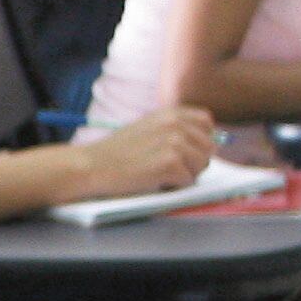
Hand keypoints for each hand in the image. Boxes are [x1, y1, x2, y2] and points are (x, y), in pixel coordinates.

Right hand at [71, 107, 215, 198]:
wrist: (92, 166)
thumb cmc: (116, 153)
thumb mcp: (147, 128)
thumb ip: (174, 130)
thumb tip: (208, 143)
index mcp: (170, 113)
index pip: (207, 123)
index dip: (200, 140)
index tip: (184, 151)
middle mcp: (175, 124)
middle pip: (208, 147)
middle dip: (194, 162)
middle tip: (168, 168)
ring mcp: (174, 143)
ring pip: (201, 166)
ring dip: (184, 175)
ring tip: (159, 174)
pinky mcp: (170, 163)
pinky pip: (188, 181)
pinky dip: (173, 187)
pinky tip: (154, 181)